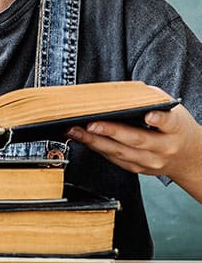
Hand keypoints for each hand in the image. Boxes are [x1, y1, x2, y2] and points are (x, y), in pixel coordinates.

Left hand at [67, 89, 201, 201]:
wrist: (187, 157)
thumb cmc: (175, 128)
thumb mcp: (171, 110)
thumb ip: (150, 100)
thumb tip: (121, 92)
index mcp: (175, 129)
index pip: (168, 123)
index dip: (158, 120)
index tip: (149, 116)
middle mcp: (164, 148)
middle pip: (136, 140)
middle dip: (111, 131)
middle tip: (90, 124)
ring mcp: (150, 162)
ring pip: (120, 153)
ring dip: (95, 142)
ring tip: (75, 131)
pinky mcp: (138, 169)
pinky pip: (115, 159)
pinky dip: (97, 148)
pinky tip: (82, 139)